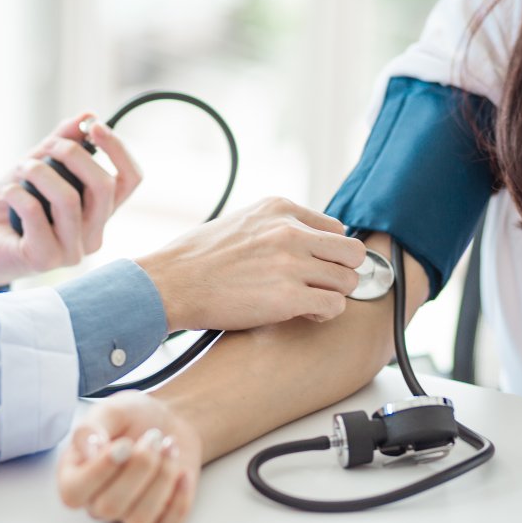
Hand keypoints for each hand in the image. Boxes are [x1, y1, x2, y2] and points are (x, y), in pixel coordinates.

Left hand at [0, 113, 142, 291]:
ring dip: (40, 172)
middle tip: (48, 146)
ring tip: (21, 168)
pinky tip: (6, 192)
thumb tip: (88, 115)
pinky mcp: (46, 259)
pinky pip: (35, 214)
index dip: (118, 149)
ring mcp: (73, 251)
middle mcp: (93, 234)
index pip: (130, 180)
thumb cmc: (11, 205)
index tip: (93, 127)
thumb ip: (62, 143)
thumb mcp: (38, 166)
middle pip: (105, 187)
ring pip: (69, 200)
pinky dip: (17, 193)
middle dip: (74, 154)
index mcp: (99, 212)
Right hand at [57, 393, 202, 522]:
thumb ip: (91, 428)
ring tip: (169, 447)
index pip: (73, 493)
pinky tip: (182, 471)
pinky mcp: (158, 519)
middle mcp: (97, 500)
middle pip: (110, 507)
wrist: (168, 421)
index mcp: (75, 474)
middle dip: (140, 467)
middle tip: (154, 437)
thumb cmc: (133, 418)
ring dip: (162, 478)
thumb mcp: (110, 411)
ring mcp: (128, 513)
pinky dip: (180, 499)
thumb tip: (89, 450)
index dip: (100, 471)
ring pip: (139, 519)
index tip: (125, 443)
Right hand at [135, 197, 366, 330]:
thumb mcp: (240, 222)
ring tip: (308, 302)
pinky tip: (304, 314)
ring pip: (348, 280)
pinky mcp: (289, 297)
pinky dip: (324, 314)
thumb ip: (274, 226)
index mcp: (279, 208)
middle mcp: (290, 231)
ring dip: (333, 295)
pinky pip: (335, 306)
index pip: (336, 228)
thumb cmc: (196, 259)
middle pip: (352, 252)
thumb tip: (303, 241)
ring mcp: (292, 263)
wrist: (169, 283)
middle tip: (320, 286)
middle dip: (341, 272)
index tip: (315, 266)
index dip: (329, 252)